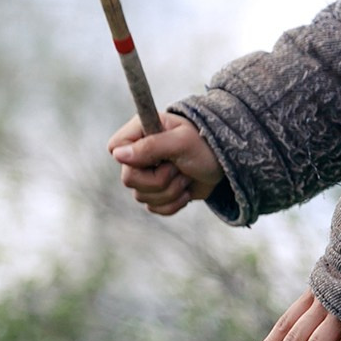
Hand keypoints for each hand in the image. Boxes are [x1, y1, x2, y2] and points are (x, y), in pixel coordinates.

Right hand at [108, 113, 223, 216]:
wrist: (226, 163)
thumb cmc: (206, 144)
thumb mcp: (181, 142)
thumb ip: (151, 146)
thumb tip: (118, 155)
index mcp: (141, 131)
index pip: (115, 148)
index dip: (130, 158)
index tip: (156, 158)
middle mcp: (139, 153)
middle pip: (128, 179)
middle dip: (159, 180)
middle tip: (178, 168)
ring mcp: (147, 174)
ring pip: (141, 197)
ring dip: (170, 192)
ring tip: (186, 177)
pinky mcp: (157, 192)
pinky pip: (154, 208)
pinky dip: (173, 204)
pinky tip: (186, 190)